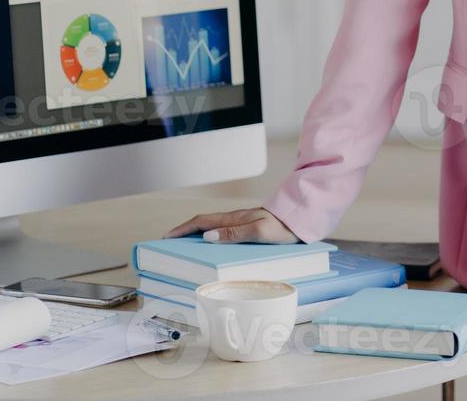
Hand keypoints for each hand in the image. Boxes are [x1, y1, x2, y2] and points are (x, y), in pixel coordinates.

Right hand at [163, 207, 299, 243]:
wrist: (301, 220)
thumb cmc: (283, 227)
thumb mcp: (259, 232)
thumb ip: (235, 233)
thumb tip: (208, 236)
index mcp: (233, 219)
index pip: (201, 222)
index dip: (182, 229)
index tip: (166, 237)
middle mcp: (234, 219)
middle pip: (203, 223)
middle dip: (184, 231)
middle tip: (169, 243)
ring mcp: (240, 223)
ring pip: (212, 227)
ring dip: (195, 234)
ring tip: (184, 247)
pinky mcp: (248, 228)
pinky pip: (222, 231)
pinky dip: (210, 237)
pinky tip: (210, 247)